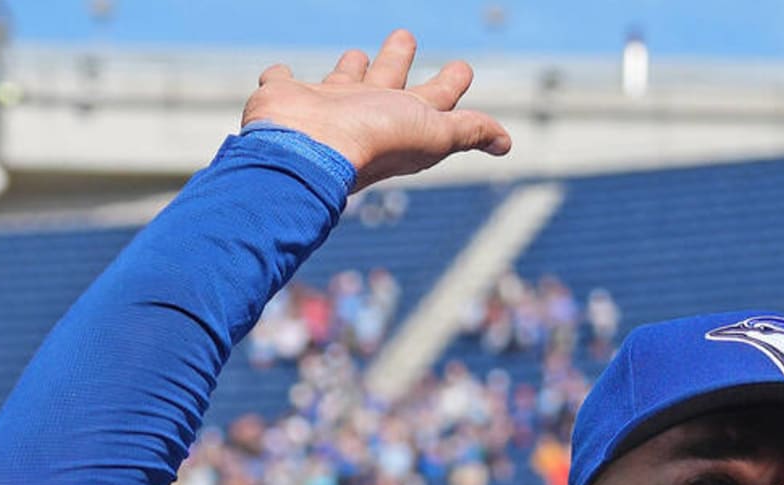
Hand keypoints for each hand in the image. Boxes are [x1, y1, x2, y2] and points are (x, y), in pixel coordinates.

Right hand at [242, 30, 511, 192]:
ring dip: (350, 68)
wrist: (308, 150)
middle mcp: (365, 111)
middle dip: (397, 59)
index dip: (452, 80)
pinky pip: (281, 80)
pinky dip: (278, 75)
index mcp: (402, 118)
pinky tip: (277, 72)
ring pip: (341, 78)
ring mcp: (325, 104)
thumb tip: (506, 144)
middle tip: (404, 36)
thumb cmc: (373, 140)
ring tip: (357, 54)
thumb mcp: (434, 133)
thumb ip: (468, 131)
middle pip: (387, 79)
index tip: (463, 66)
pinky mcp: (285, 96)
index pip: (436, 96)